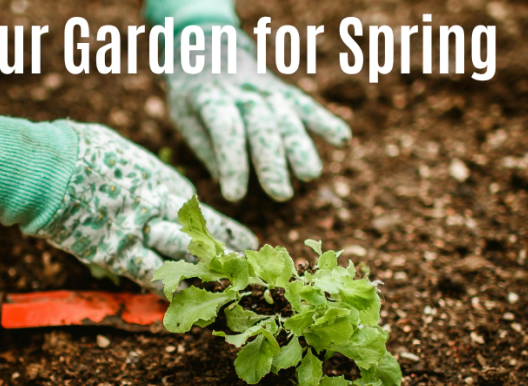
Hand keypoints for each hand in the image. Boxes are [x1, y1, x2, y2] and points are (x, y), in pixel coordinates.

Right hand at [0, 110, 257, 288]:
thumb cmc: (78, 150)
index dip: (222, 231)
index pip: (200, 213)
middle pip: (203, 238)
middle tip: (249, 270)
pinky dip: (166, 291)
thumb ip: (138, 174)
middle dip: (227, 256)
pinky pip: (150, 277)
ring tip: (227, 293)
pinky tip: (183, 306)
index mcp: (163, 181)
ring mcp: (142, 233)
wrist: (50, 167)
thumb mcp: (120, 154)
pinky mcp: (118, 254)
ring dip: (205, 278)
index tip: (244, 242)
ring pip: (185, 260)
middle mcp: (160, 208)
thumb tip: (139, 177)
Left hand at [165, 30, 351, 201]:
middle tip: (280, 194)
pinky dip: (324, 120)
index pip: (225, 129)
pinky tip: (342, 139)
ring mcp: (266, 90)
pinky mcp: (284, 91)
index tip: (234, 195)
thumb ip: (208, 149)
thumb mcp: (185, 118)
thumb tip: (231, 184)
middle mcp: (241, 92)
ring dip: (300, 146)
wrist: (209, 48)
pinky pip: (305, 106)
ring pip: (286, 117)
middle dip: (272, 160)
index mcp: (209, 98)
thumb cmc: (194, 95)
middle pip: (261, 126)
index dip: (231, 162)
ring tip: (310, 175)